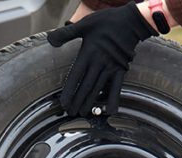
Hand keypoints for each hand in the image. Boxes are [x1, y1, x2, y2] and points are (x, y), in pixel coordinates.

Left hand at [47, 2, 155, 116]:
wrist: (130, 21)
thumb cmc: (106, 22)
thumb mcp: (84, 24)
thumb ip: (67, 34)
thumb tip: (50, 40)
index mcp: (88, 54)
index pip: (75, 76)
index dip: (69, 91)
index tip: (63, 103)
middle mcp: (99, 63)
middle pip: (86, 86)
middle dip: (77, 101)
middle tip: (71, 113)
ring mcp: (111, 68)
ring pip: (98, 89)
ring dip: (90, 102)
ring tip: (83, 113)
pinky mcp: (121, 69)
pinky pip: (117, 87)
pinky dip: (113, 99)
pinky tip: (110, 111)